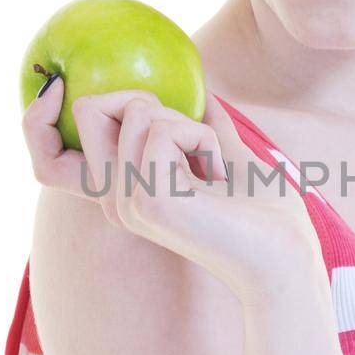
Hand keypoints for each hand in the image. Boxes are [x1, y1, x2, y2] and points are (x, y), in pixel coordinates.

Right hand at [21, 78, 320, 299]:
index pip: (67, 136)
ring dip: (190, 124)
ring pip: (135, 111)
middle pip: (90, 107)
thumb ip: (211, 130)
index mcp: (124, 193)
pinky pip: (163, 128)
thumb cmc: (268, 218)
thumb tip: (207, 95)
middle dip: (152, 103)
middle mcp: (114, 200)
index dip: (74, 109)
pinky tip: (219, 177)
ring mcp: (125, 202)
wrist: (287, 258)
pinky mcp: (147, 199)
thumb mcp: (231, 159)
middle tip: (196, 143)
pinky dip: (201, 138)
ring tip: (214, 170)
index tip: (127, 101)